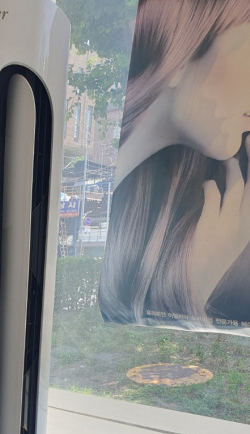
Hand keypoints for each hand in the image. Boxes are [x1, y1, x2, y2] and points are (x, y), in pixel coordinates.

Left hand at [189, 138, 249, 309]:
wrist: (196, 289)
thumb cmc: (210, 264)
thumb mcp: (231, 242)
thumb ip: (236, 218)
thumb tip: (230, 191)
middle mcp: (245, 225)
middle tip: (249, 138)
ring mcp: (228, 225)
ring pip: (236, 186)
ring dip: (232, 168)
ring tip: (227, 159)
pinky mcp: (209, 226)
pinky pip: (212, 196)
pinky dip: (210, 186)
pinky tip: (206, 184)